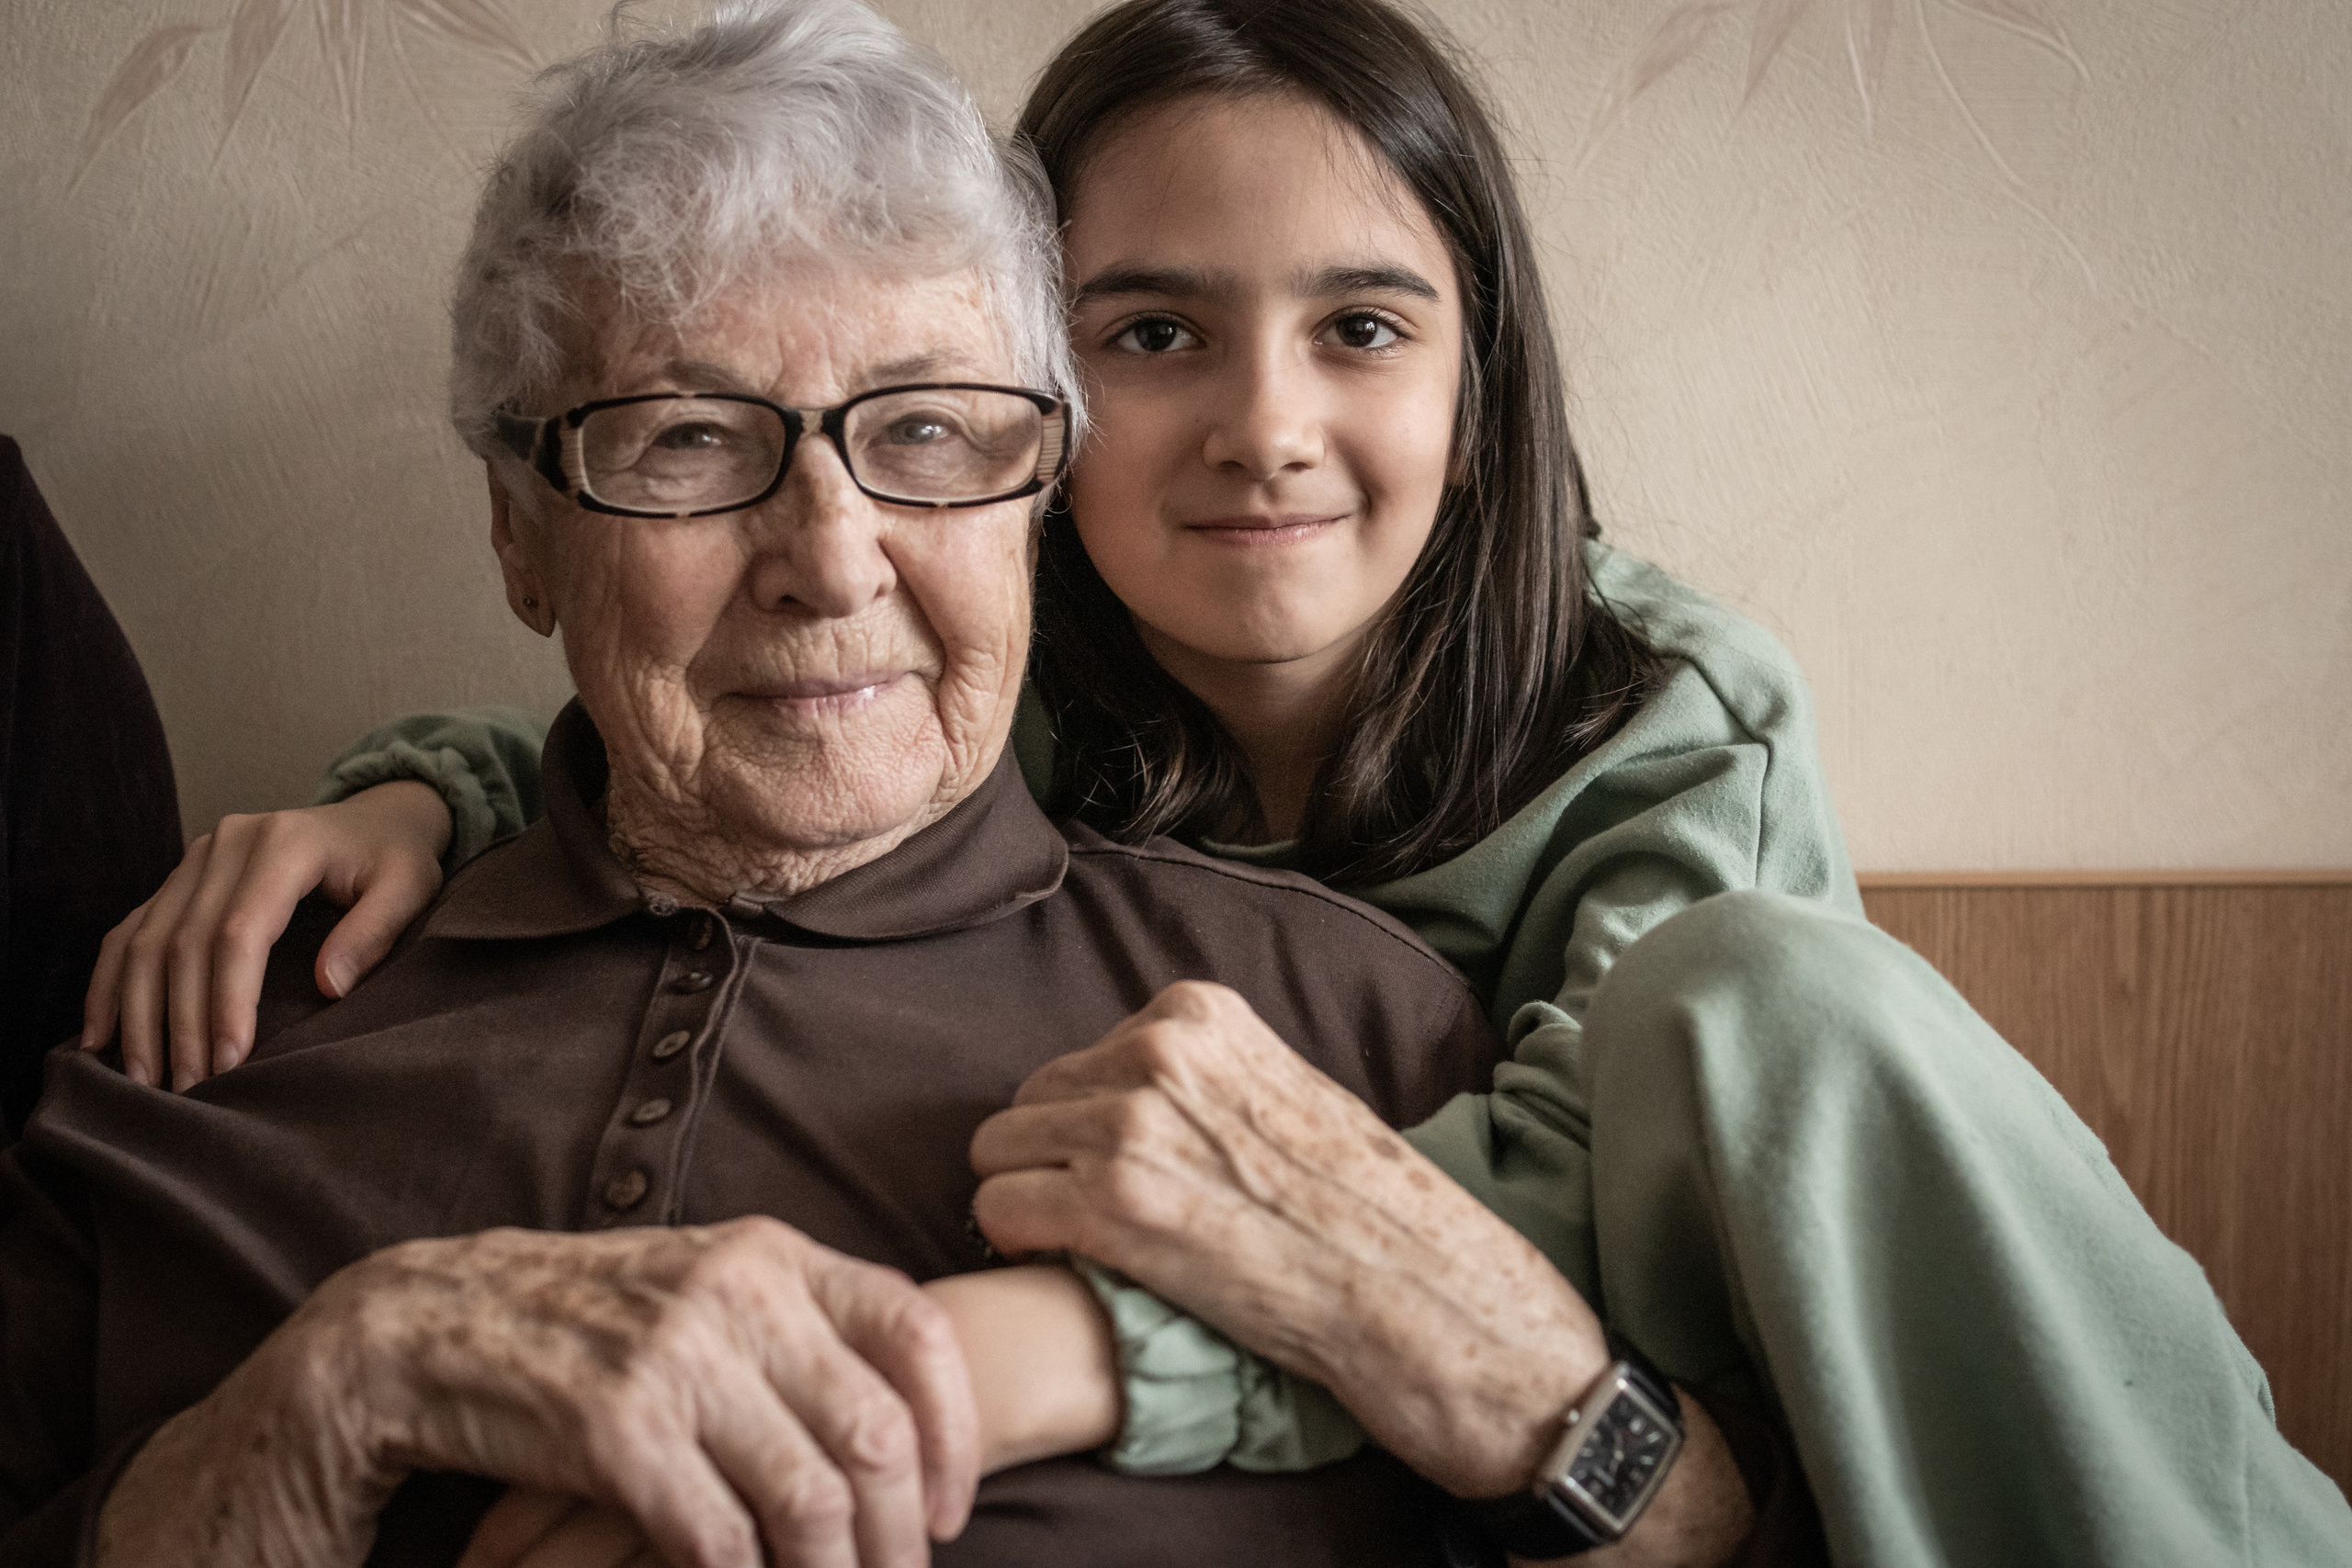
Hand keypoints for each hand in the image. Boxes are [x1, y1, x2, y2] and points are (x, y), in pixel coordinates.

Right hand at [80, 780, 452, 1090]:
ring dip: (137, 1013)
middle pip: (185, 940)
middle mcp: (228, 843)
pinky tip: (100, 1036)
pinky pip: (131, 931)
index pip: (240, 932)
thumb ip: (374, 931)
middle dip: (180, 1022)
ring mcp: (196, 858)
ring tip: (142, 1079)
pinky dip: (111, 984)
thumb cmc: (396, 860)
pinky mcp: (180, 877)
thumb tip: (328, 986)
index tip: (230, 1062)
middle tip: (186, 1088)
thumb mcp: (410, 888)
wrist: (375, 818)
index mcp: (284, 842)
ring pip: (146, 939)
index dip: (228, 1000)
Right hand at [446, 1264, 1122, 1567]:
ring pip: (811, 1499)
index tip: (952, 1510)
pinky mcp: (617, 1431)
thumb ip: (800, 1328)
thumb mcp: (708, 1285)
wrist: (435, 1325)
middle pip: (876, 1433)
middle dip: (902, 1532)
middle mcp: (740, 1295)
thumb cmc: (590, 1318)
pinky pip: (721, 1537)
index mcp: (776, 1255)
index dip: (955, 1431)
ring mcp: (678, 1360)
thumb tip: (902, 1424)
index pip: (917, 1332)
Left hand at [968, 981, 1611, 1498]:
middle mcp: (1156, 1053)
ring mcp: (1128, 1126)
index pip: (1085, 1055)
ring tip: (1084, 1243)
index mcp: (1198, 1014)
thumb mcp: (1282, 1087)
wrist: (1411, 1286)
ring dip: (1027, 1200)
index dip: (1090, 1121)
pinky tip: (1061, 1265)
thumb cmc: (1358, 1205)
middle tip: (1099, 1216)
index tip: (1126, 1169)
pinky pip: (999, 1208)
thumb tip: (1129, 1091)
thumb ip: (1203, 1075)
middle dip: (1050, 1158)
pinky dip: (1014, 1242)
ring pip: (998, 1150)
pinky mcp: (1109, 1208)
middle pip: (1031, 1097)